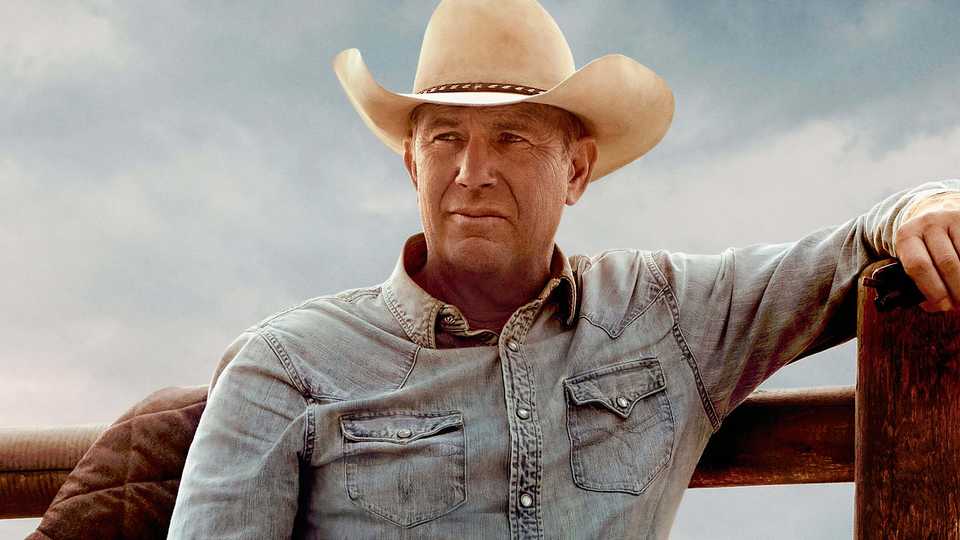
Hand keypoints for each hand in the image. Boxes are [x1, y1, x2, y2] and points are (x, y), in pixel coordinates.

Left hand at [895, 192, 959, 311]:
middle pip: (947, 263)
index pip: (918, 265)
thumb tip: (933, 306)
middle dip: (956, 290)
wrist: (934, 210)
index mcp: (906, 236)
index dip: (932, 289)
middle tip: (959, 307)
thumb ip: (916, 280)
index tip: (943, 307)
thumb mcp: (911, 256)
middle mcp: (928, 224)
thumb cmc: (922, 245)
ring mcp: (951, 219)